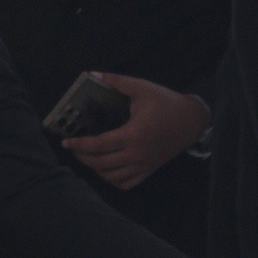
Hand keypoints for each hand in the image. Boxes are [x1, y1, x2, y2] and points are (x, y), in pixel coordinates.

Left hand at [61, 73, 208, 189]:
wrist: (191, 121)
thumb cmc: (166, 103)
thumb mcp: (141, 88)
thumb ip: (117, 82)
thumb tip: (94, 74)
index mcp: (132, 135)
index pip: (98, 145)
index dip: (79, 145)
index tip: (66, 141)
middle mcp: (136, 155)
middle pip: (100, 163)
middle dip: (82, 157)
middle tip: (72, 148)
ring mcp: (143, 166)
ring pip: (111, 176)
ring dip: (94, 169)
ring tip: (86, 157)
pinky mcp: (149, 170)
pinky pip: (126, 183)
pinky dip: (112, 180)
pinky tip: (105, 170)